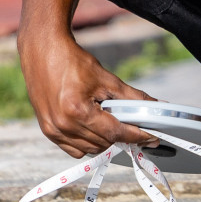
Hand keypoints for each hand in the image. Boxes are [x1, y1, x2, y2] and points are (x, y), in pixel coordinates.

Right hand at [20, 29, 157, 157]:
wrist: (43, 52)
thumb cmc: (73, 61)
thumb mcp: (106, 78)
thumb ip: (133, 97)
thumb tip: (157, 107)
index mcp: (78, 111)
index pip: (115, 132)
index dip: (137, 135)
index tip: (151, 137)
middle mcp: (64, 125)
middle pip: (105, 142)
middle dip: (122, 136)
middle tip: (134, 126)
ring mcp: (53, 130)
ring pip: (91, 149)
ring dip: (106, 141)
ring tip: (112, 123)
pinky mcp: (48, 131)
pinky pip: (75, 149)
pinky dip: (88, 144)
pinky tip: (94, 128)